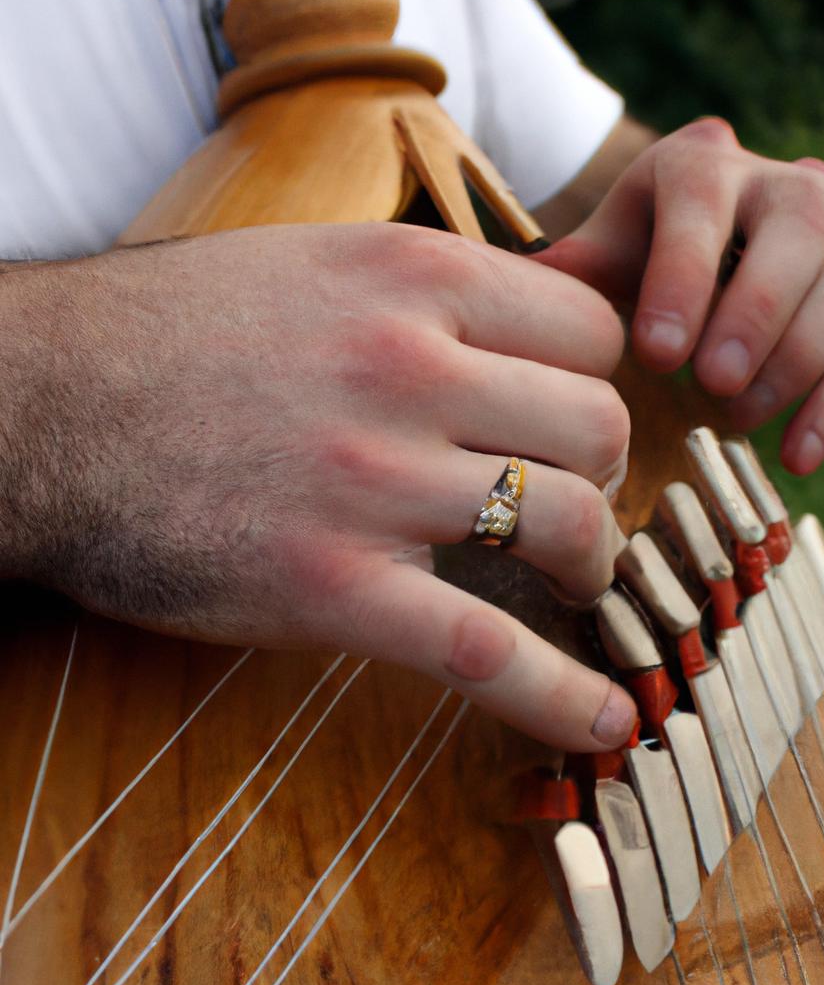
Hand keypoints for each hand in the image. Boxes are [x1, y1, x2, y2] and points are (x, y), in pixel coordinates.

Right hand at [0, 225, 635, 750]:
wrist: (42, 403)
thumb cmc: (178, 334)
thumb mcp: (315, 264)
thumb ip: (424, 292)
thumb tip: (520, 318)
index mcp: (410, 278)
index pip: (590, 331)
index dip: (596, 380)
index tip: (569, 421)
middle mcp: (408, 367)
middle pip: (599, 424)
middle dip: (604, 471)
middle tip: (571, 499)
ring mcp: (374, 480)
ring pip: (571, 523)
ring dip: (594, 562)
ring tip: (573, 579)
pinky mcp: (332, 587)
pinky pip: (487, 651)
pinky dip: (561, 695)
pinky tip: (605, 720)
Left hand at [535, 117, 823, 474]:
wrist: (684, 256)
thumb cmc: (628, 260)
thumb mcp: (595, 258)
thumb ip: (567, 276)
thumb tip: (513, 304)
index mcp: (700, 164)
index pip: (703, 203)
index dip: (685, 276)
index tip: (657, 354)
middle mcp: (779, 183)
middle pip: (798, 228)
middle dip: (757, 311)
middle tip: (712, 384)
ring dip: (798, 358)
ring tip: (738, 419)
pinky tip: (797, 459)